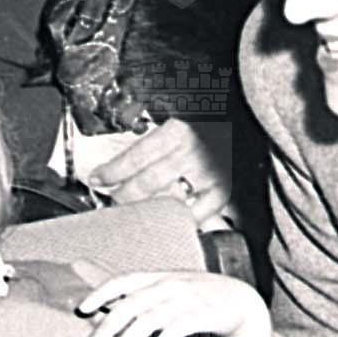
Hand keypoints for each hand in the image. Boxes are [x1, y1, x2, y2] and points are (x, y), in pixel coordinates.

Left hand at [76, 268, 273, 336]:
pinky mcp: (203, 315)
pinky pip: (176, 329)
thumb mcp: (170, 292)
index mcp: (159, 277)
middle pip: (131, 304)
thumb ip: (142, 296)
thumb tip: (107, 306)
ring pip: (149, 319)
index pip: (123, 281)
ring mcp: (188, 299)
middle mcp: (171, 285)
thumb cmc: (198, 301)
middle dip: (108, 326)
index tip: (82, 310)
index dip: (101, 294)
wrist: (242, 304)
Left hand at [94, 118, 232, 222]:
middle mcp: (192, 152)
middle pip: (147, 182)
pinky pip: (194, 213)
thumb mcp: (179, 116)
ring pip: (166, 199)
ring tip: (132, 211)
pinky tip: (166, 220)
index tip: (96, 178)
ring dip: (145, 208)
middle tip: (112, 200)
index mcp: (178, 131)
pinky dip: (178, 219)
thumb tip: (121, 159)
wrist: (241, 120)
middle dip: (123, 195)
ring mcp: (208, 173)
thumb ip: (155, 137)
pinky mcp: (221, 190)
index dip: (112, 171)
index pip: (136, 156)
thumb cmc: (208, 117)